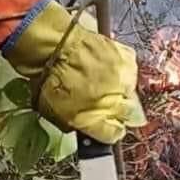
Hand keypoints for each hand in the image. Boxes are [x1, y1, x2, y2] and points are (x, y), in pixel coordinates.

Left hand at [5, 0, 139, 144]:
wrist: (54, 45)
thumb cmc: (48, 78)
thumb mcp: (55, 112)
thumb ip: (78, 123)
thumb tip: (87, 126)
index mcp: (97, 121)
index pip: (115, 134)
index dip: (110, 130)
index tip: (106, 125)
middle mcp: (117, 104)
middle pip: (129, 115)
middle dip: (119, 111)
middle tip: (105, 102)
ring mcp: (125, 82)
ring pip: (131, 92)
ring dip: (121, 89)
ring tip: (105, 81)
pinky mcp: (128, 59)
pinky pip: (130, 70)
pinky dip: (122, 70)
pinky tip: (109, 67)